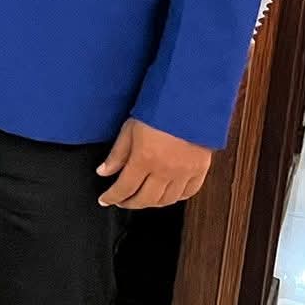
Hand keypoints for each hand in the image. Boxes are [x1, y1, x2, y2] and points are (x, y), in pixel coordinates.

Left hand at [96, 119, 212, 208]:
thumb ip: (117, 154)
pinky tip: (167, 195)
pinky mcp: (200, 169)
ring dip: (151, 203)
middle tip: (121, 200)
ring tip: (141, 198)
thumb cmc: (158, 111)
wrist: (190, 101)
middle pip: (145, 199)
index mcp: (145, 159)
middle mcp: (165, 170)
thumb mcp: (130, 129)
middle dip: (129, 203)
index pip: (124, 188)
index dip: (112, 197)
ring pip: (166, 201)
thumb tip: (103, 172)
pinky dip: (176, 198)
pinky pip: (188, 193)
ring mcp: (185, 172)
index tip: (104, 200)